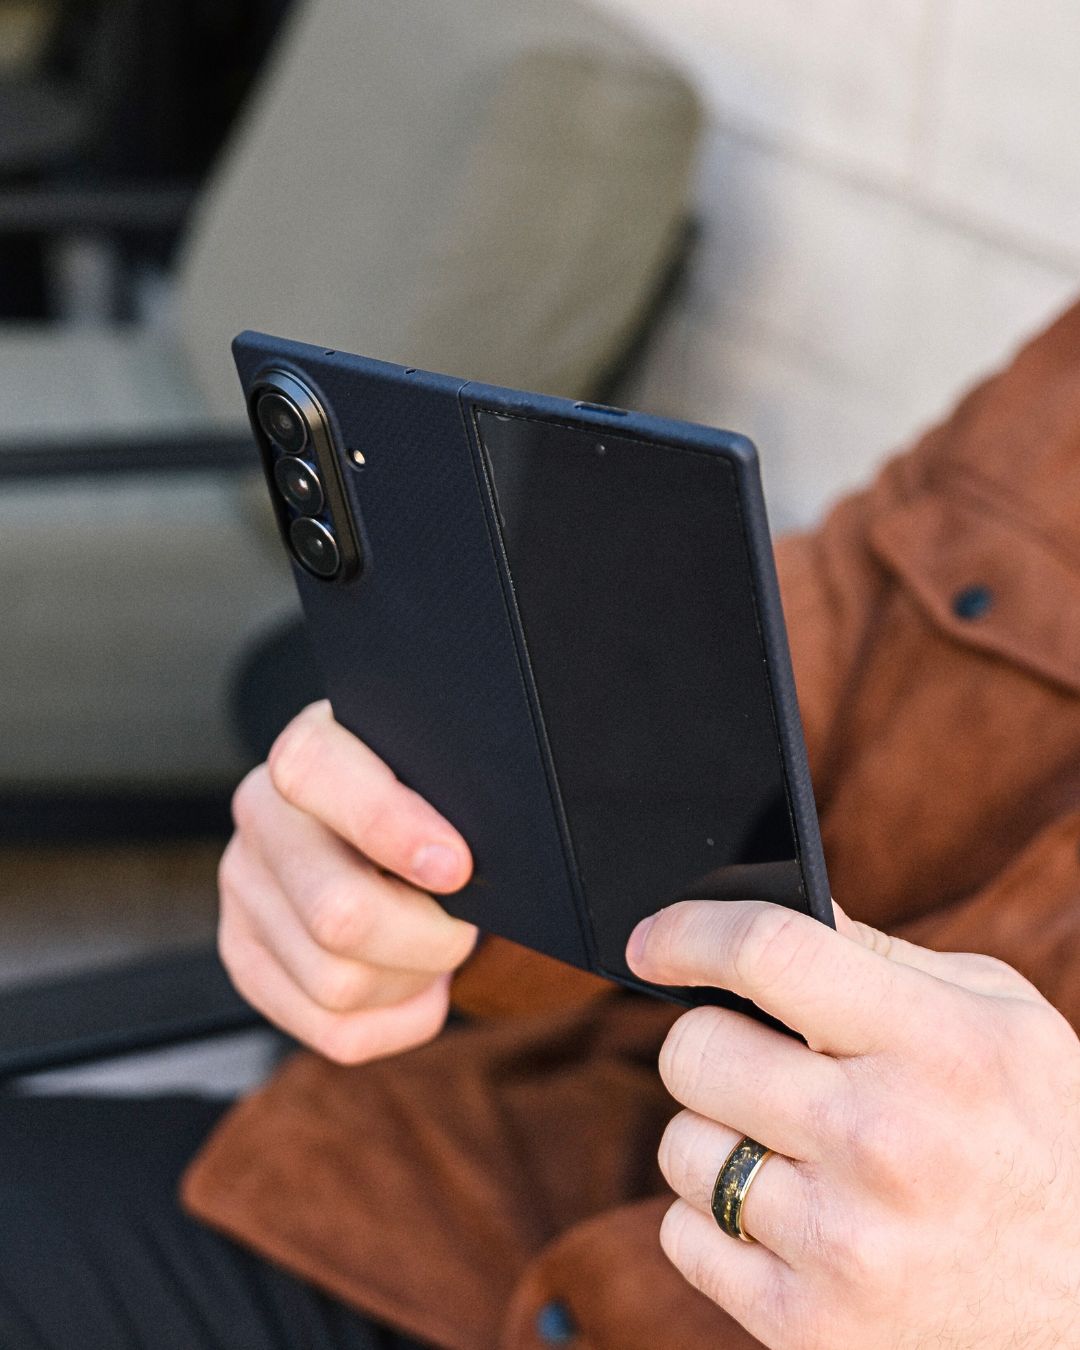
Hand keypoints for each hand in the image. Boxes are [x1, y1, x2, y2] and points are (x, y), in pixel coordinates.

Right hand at [218, 701, 476, 1064]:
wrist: (390, 821)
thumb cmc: (432, 793)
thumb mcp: (441, 767)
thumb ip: (451, 789)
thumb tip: (464, 863)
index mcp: (310, 749)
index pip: (315, 773)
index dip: (389, 826)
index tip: (457, 867)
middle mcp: (261, 815)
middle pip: (337, 913)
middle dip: (427, 936)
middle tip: (465, 922)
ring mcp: (245, 891)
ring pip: (339, 984)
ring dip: (415, 978)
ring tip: (438, 944)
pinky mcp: (248, 958)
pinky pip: (335, 1031)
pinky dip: (401, 1018)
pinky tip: (418, 981)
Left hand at [626, 900, 1079, 1349]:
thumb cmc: (1044, 1139)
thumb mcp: (1002, 1023)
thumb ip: (884, 960)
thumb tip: (775, 908)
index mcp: (936, 1047)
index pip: (770, 954)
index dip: (690, 933)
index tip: (653, 941)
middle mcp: (884, 1142)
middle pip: (698, 1050)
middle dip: (713, 1043)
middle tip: (759, 1062)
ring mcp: (843, 1244)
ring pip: (681, 1145)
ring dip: (716, 1135)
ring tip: (786, 1147)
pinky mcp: (809, 1326)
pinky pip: (684, 1237)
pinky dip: (716, 1220)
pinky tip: (785, 1214)